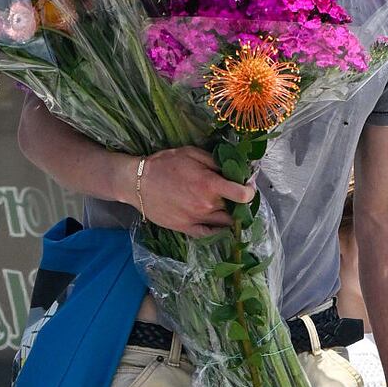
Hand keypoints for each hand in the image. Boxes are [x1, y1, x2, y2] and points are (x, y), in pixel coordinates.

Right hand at [135, 147, 254, 236]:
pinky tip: (218, 223)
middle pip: (234, 208)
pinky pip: (208, 234)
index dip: (250, 190)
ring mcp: (196, 219)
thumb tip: (234, 169)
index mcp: (209, 185)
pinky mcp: (186, 228)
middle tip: (234, 193)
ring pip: (224, 222)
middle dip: (237, 201)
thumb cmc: (164, 164)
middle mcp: (206, 205)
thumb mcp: (192, 153)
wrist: (137, 182)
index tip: (248, 185)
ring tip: (226, 206)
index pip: (243, 195)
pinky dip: (217, 230)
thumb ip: (215, 162)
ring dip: (229, 215)